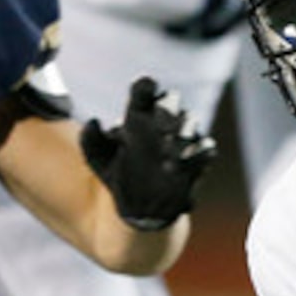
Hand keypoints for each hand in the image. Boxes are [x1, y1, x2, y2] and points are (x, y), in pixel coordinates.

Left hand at [82, 77, 217, 230]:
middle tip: (160, 127)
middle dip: (168, 110)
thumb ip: (90, 141)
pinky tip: (179, 168)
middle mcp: (162, 122)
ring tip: (166, 159)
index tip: (147, 86)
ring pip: (190, 122)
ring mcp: (183, 138)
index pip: (143, 92)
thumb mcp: (99, 162)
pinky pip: (206, 148)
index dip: (146, 86)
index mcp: (138, 116)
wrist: (142, 209)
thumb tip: (94, 122)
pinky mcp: (198, 157)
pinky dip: (197, 155)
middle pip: (172, 100)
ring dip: (181, 135)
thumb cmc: (119, 177)